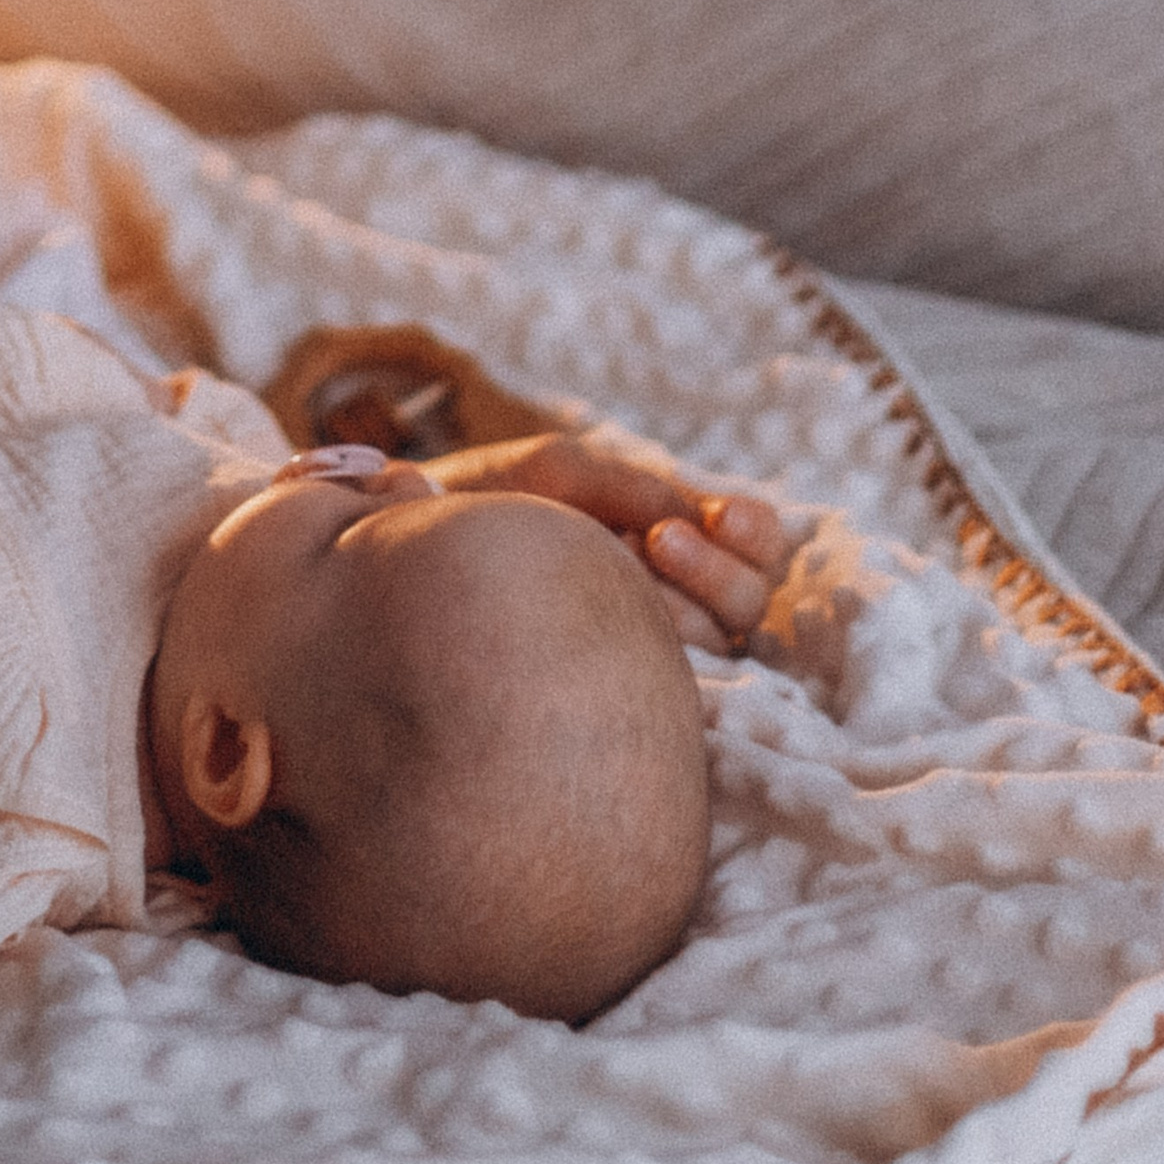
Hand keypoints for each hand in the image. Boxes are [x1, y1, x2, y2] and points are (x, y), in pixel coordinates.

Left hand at [425, 431, 789, 651]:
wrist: (406, 549)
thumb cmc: (488, 505)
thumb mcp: (559, 475)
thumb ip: (631, 489)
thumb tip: (701, 519)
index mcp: (665, 542)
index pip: (753, 548)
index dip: (756, 535)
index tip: (725, 515)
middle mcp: (666, 598)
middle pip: (748, 603)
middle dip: (721, 570)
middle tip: (662, 539)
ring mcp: (642, 647)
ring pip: (720, 644)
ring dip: (699, 599)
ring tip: (644, 558)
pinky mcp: (616, 689)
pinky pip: (673, 684)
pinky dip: (670, 644)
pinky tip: (629, 612)